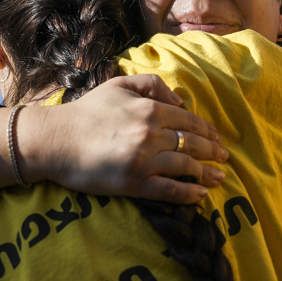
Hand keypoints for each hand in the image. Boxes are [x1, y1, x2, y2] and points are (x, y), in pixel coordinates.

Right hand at [35, 75, 229, 203]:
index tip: (217, 138)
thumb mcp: (120, 86)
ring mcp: (144, 161)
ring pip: (186, 167)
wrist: (56, 141)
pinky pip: (169, 190)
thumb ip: (152, 85)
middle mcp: (151, 135)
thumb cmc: (87, 112)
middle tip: (224, 158)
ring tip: (218, 178)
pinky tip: (199, 195)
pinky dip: (188, 193)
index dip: (207, 130)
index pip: (189, 120)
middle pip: (193, 144)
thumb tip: (180, 100)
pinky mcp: (133, 184)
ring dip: (206, 174)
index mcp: (150, 109)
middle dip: (213, 152)